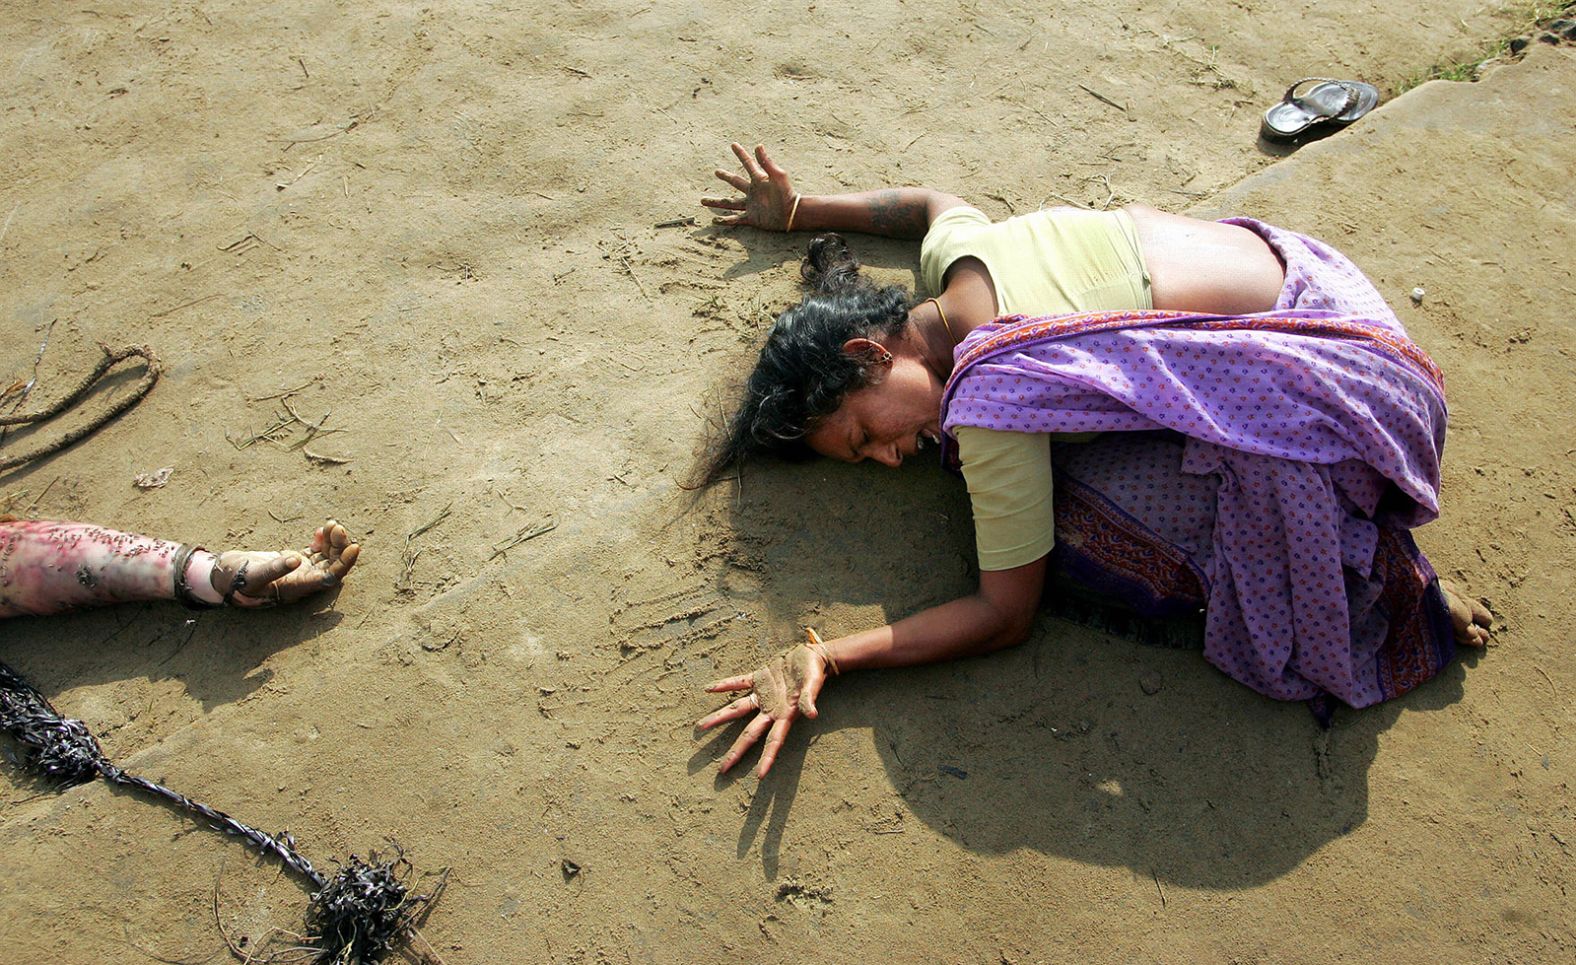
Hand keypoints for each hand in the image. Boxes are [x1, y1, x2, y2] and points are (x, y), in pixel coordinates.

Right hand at [213, 519, 359, 607]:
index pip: (330, 578)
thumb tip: (296, 559)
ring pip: (326, 557)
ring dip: (333, 541)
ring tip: (331, 524)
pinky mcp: (293, 562)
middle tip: (336, 526)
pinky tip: (322, 530)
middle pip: (332, 565)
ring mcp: (299, 571)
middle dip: (339, 547)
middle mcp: (303, 581)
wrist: (222, 577)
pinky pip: (316, 552)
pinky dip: (322, 541)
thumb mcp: (253, 574)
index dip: (344, 564)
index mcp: (297, 588)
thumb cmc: (235, 579)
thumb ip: (275, 568)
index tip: (354, 547)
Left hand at [696, 642, 831, 776]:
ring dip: (720, 718)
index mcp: (784, 715)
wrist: (812, 657)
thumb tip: (812, 714)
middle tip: (721, 770)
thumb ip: (808, 699)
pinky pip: (738, 684)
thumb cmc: (814, 673)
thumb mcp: (813, 685)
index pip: (774, 741)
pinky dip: (724, 686)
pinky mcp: (758, 679)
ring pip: (737, 710)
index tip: (760, 777)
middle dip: (736, 751)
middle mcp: (770, 710)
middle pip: (749, 735)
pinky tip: (709, 689)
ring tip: (701, 727)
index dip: (767, 758)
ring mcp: (762, 695)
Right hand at [701, 142, 797, 230]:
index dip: (740, 154)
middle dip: (726, 177)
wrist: (792, 214)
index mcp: (758, 179)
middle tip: (716, 172)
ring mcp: (751, 205)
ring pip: (729, 202)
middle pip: (735, 182)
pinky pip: (735, 219)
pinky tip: (714, 221)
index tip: (733, 144)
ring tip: (703, 200)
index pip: (747, 164)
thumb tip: (758, 145)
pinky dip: (725, 220)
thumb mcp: (777, 176)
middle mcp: (752, 191)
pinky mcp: (752, 217)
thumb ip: (767, 162)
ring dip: (716, 202)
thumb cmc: (787, 194)